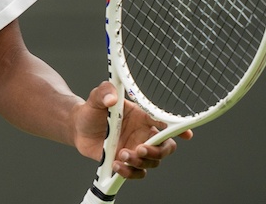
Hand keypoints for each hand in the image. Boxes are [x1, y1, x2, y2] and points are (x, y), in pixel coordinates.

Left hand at [73, 81, 189, 179]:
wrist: (79, 127)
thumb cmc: (93, 110)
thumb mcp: (97, 97)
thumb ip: (104, 92)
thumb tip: (112, 99)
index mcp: (142, 117)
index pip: (165, 122)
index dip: (178, 128)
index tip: (186, 134)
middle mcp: (143, 135)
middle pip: (165, 147)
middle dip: (158, 151)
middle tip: (140, 149)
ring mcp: (136, 150)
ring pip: (152, 162)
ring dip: (139, 162)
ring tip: (121, 154)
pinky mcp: (126, 163)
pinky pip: (137, 173)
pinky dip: (130, 173)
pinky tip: (117, 165)